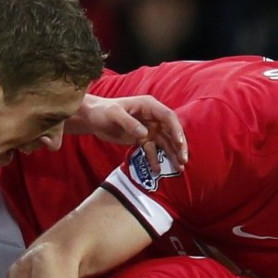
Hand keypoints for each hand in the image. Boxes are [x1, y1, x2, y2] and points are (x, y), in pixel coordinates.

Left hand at [66, 94, 187, 168]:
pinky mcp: (142, 138)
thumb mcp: (114, 115)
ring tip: (180, 168)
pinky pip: (152, 149)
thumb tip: (145, 134)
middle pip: (171, 131)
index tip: (180, 144)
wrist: (93, 118)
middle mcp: (152, 117)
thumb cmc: (102, 111)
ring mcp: (148, 128)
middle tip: (184, 160)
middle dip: (179, 146)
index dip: (176, 130)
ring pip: (165, 142)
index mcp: (149, 106)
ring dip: (172, 154)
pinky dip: (156, 159)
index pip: (168, 117)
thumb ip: (129, 123)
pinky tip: (158, 170)